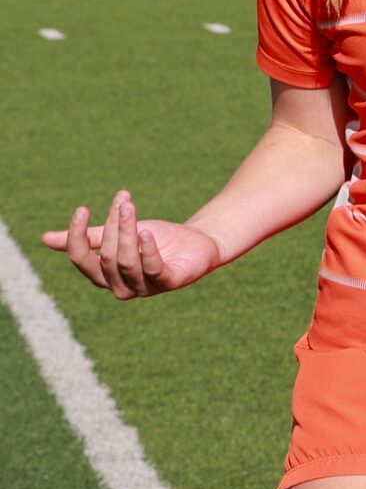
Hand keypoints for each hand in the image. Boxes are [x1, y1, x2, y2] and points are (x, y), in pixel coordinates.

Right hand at [45, 191, 221, 297]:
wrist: (198, 241)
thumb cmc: (155, 238)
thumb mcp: (118, 234)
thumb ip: (89, 237)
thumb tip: (44, 239)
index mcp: (104, 276)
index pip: (80, 258)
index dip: (76, 235)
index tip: (82, 209)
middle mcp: (121, 287)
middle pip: (106, 255)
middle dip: (113, 225)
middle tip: (124, 200)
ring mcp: (145, 288)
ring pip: (126, 260)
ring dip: (127, 230)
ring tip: (130, 206)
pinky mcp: (169, 282)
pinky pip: (152, 268)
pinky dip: (148, 249)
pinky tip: (146, 232)